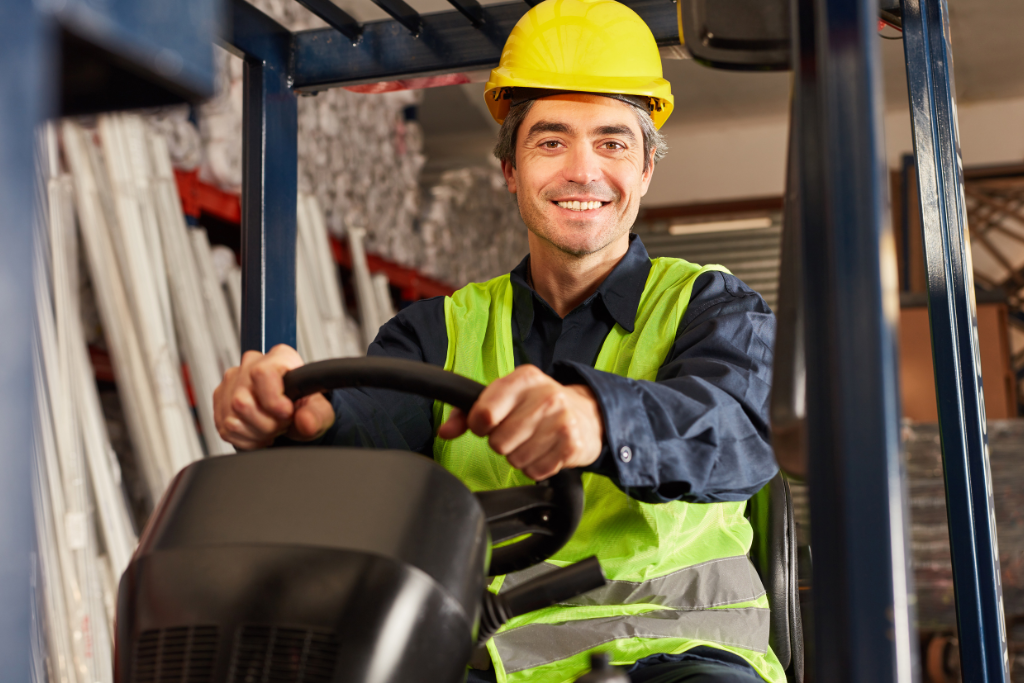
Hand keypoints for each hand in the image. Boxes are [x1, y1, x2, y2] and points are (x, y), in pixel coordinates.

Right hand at [213, 344, 335, 449]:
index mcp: (278, 357)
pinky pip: (226, 429)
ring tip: (272, 426)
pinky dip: (246, 438)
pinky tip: (260, 430)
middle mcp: (250, 365)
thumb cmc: (305, 406)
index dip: (273, 400)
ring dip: (257, 432)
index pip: (262, 374)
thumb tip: (306, 421)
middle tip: (283, 422)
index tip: (287, 413)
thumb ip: (318, 415)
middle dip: (267, 423)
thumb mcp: (321, 411)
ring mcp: (231, 383)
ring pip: (233, 419)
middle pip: (243, 401)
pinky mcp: (220, 402)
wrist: (292, 415)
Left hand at [437, 365, 603, 480]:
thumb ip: (469, 411)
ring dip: (519, 456)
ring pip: (515, 460)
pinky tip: (546, 451)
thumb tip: (445, 431)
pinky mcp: (572, 446)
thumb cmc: (537, 404)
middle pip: (498, 442)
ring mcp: (561, 421)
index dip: (479, 425)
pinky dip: (536, 467)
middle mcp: (546, 397)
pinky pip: (535, 471)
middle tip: (517, 432)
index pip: (484, 413)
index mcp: (524, 379)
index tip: (488, 424)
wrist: (588, 414)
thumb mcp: (506, 396)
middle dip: (502, 443)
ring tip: (533, 441)